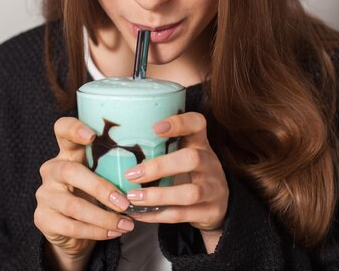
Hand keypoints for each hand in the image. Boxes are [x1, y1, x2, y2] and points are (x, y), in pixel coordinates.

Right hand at [34, 117, 134, 267]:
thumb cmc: (92, 195)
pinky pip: (72, 227)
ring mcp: (45, 194)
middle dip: (101, 189)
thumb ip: (114, 167)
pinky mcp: (43, 218)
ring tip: (127, 224)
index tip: (92, 135)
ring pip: (74, 206)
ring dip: (104, 217)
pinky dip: (97, 232)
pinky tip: (114, 232)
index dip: (73, 129)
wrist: (72, 231)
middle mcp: (52, 169)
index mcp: (67, 153)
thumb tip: (149, 169)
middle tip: (125, 203)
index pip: (62, 129)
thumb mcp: (101, 176)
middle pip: (71, 171)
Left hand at [123, 112, 228, 233]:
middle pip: (191, 159)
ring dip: (157, 195)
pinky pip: (181, 215)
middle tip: (131, 174)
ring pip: (189, 192)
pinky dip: (156, 215)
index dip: (179, 123)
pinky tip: (138, 213)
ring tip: (133, 197)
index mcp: (200, 144)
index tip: (154, 128)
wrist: (220, 205)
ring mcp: (213, 189)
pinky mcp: (210, 212)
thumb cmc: (192, 173)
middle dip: (159, 166)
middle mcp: (210, 164)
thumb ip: (163, 147)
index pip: (197, 124)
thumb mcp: (185, 154)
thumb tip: (118, 143)